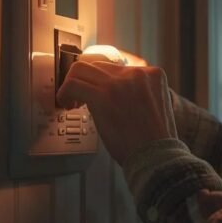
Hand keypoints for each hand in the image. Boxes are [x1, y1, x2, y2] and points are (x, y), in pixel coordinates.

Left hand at [57, 55, 177, 160]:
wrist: (157, 156)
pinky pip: (73, 85)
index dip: (102, 81)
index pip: (117, 68)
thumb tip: (109, 92)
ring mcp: (120, 83)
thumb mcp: (154, 106)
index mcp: (152, 74)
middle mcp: (137, 73)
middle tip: (80, 99)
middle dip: (87, 82)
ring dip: (72, 84)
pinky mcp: (103, 96)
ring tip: (71, 101)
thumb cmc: (154, 141)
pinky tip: (66, 104)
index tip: (96, 92)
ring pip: (81, 69)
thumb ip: (136, 92)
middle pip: (98, 65)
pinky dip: (64, 93)